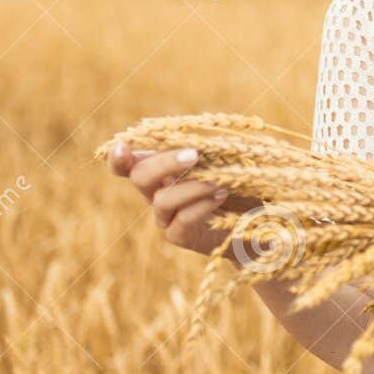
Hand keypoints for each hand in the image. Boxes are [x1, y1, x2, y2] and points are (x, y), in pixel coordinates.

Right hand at [106, 140, 260, 258]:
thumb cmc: (237, 182)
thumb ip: (206, 147)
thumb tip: (194, 137)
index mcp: (159, 169)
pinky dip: (202, 205)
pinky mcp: (179, 236)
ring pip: (162, 200)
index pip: (127, 163)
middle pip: (139, 176)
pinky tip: (221, 195)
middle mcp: (155, 192)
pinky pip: (182, 219)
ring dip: (192, 186)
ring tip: (220, 181)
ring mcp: (165, 216)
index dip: (118, 156)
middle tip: (194, 155)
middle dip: (164, 163)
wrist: (255, 219)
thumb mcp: (224, 159)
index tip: (122, 147)